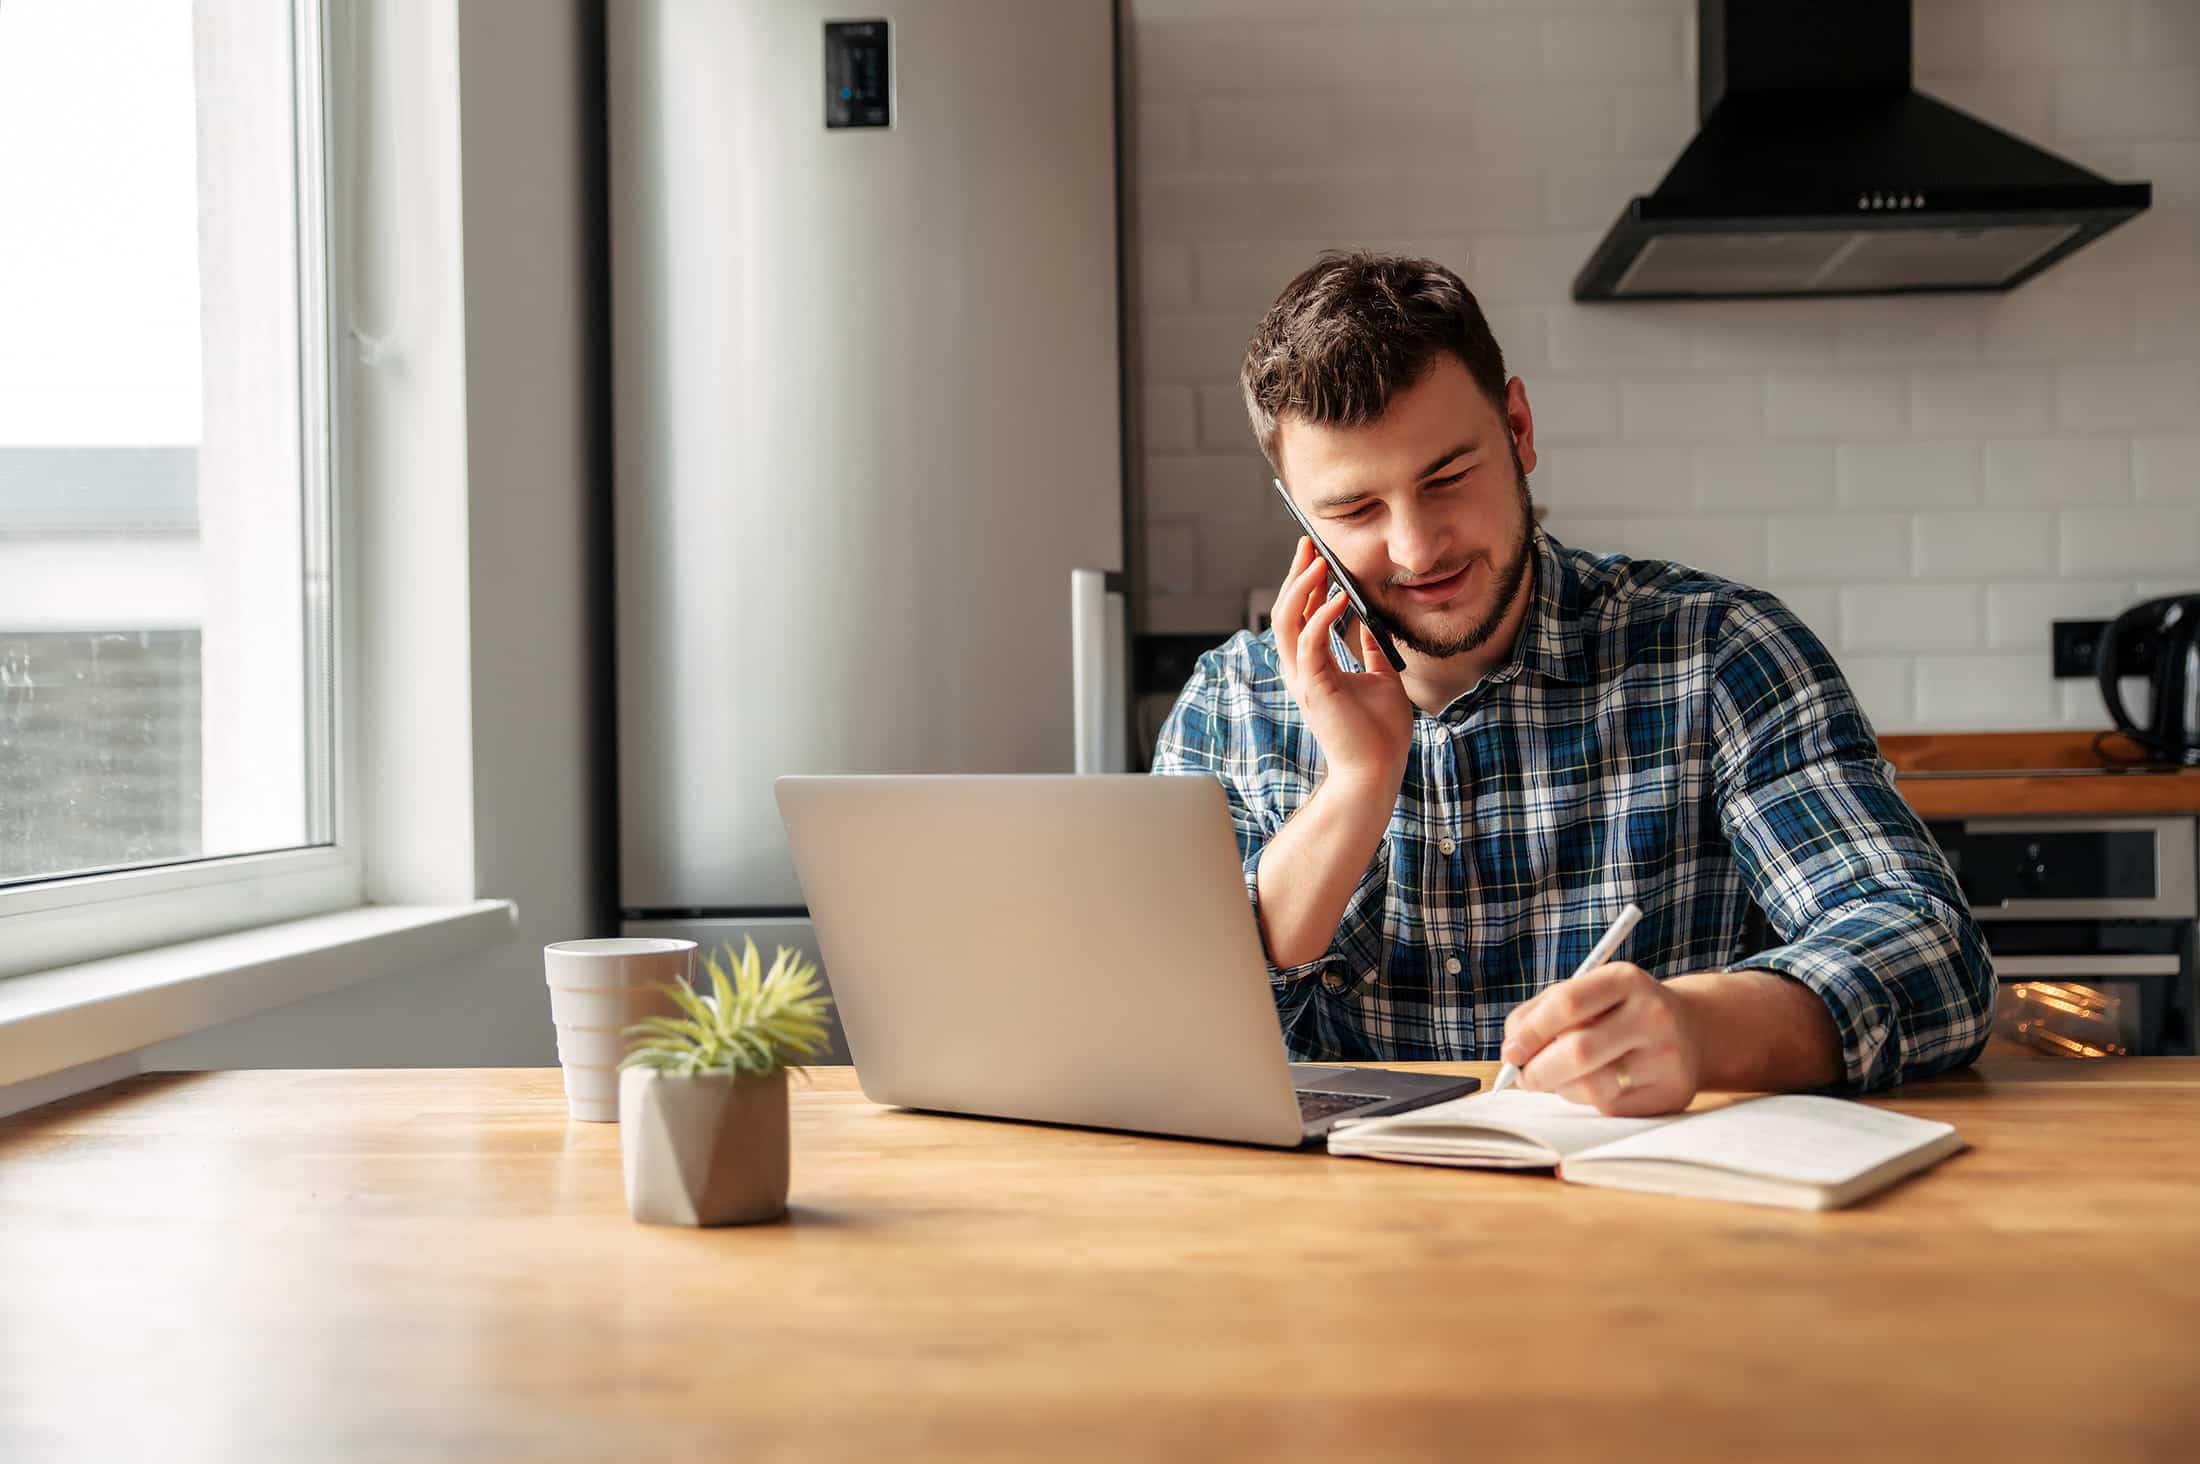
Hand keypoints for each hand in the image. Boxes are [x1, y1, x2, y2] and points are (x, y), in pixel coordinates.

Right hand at [1270, 537, 1412, 789]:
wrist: (1377, 771)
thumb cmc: (1378, 733)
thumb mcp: (1380, 678)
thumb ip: (1370, 650)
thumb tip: (1370, 623)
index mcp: (1313, 667)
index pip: (1300, 615)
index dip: (1305, 583)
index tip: (1316, 554)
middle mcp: (1301, 669)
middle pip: (1286, 611)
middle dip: (1297, 574)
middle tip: (1309, 543)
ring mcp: (1304, 678)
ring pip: (1287, 621)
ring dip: (1302, 587)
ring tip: (1319, 561)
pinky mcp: (1315, 687)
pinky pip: (1311, 642)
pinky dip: (1322, 615)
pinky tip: (1339, 596)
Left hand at [1501, 962, 1703, 1115]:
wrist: (1690, 1030)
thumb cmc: (1618, 1012)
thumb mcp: (1587, 994)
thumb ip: (1541, 1013)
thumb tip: (1511, 1053)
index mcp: (1625, 979)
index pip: (1567, 1003)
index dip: (1530, 1031)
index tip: (1510, 1052)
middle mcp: (1652, 1014)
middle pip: (1577, 1050)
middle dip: (1537, 1070)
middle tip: (1523, 1077)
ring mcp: (1667, 1056)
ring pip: (1591, 1086)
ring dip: (1561, 1088)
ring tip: (1562, 1078)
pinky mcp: (1672, 1092)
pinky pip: (1610, 1107)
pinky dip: (1587, 1101)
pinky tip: (1593, 1086)